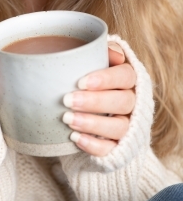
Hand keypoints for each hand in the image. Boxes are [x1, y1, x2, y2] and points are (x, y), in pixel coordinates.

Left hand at [62, 42, 135, 156]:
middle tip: (67, 100)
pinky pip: (111, 149)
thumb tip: (114, 54)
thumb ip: (102, 51)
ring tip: (68, 120)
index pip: (125, 76)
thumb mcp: (95, 62)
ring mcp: (128, 126)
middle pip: (123, 102)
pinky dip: (93, 145)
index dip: (105, 79)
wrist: (91, 111)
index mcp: (129, 80)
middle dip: (94, 102)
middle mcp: (133, 103)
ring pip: (119, 126)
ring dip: (92, 123)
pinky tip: (75, 138)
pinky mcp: (118, 147)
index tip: (81, 82)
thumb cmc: (92, 80)